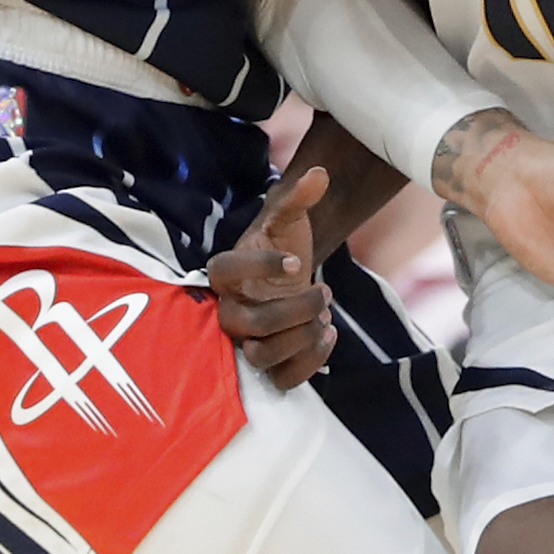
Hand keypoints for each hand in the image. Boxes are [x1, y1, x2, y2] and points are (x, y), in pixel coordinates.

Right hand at [208, 165, 337, 388]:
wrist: (290, 272)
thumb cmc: (281, 243)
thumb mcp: (288, 218)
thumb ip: (298, 196)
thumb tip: (319, 174)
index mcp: (225, 272)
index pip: (223, 272)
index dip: (258, 267)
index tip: (296, 261)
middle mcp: (229, 310)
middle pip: (249, 325)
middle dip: (293, 311)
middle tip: (325, 291)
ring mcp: (247, 341)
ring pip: (261, 357)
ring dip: (300, 340)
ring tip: (327, 317)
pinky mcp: (270, 363)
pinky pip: (281, 379)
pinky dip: (308, 364)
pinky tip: (330, 336)